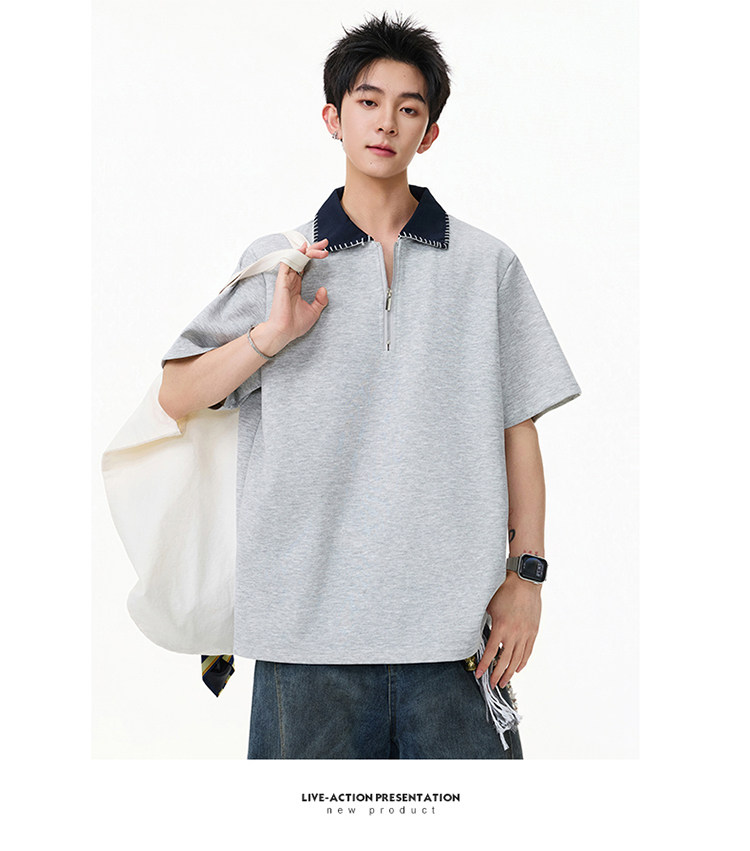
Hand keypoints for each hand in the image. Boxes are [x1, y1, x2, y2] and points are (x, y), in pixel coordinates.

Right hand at [266, 238, 329, 344]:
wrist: (284, 332)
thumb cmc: (296, 324)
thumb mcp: (314, 311)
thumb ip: (320, 300)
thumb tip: (324, 289)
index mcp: (297, 286)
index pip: (305, 267)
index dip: (313, 257)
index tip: (325, 251)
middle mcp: (291, 281)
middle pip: (302, 259)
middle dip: (313, 249)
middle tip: (325, 242)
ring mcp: (286, 281)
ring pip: (296, 259)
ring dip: (307, 250)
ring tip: (320, 246)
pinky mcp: (282, 282)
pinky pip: (287, 264)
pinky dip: (294, 255)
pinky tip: (302, 249)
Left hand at [474, 571, 541, 688]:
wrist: (525, 583)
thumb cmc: (504, 591)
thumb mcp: (489, 606)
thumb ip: (483, 621)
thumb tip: (475, 631)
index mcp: (501, 627)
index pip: (490, 653)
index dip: (484, 666)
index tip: (479, 675)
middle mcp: (514, 634)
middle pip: (505, 661)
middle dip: (497, 675)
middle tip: (493, 685)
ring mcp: (525, 634)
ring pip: (517, 660)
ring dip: (510, 673)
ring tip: (504, 682)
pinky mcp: (533, 632)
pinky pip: (528, 651)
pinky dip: (522, 662)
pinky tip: (517, 668)